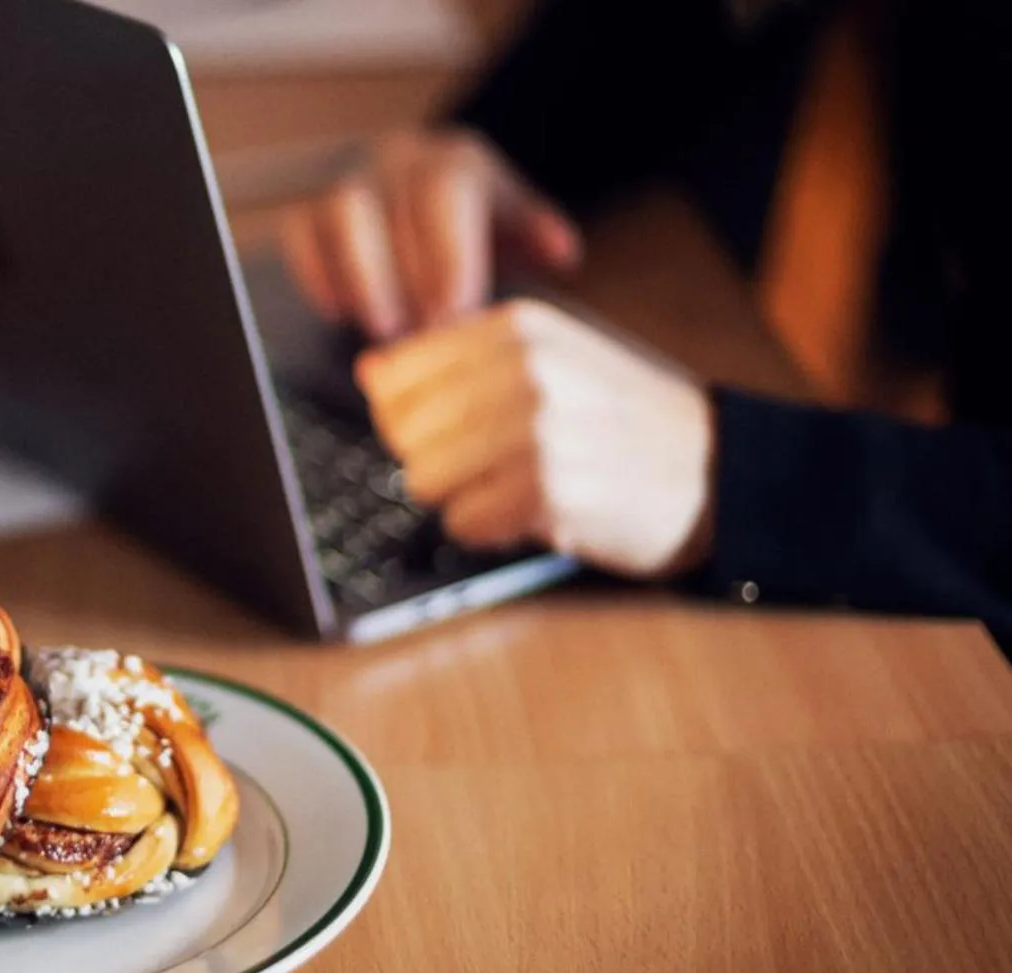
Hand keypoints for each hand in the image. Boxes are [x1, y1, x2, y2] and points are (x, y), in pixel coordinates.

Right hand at [279, 129, 582, 339]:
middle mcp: (394, 158)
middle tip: (418, 336)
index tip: (451, 314)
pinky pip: (299, 232)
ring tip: (383, 330)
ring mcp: (347, 180)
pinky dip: (316, 273)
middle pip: (384, 206)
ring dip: (359, 278)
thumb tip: (563, 250)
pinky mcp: (310, 209)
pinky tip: (340, 312)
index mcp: (452, 159)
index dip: (443, 255)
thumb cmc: (473, 221)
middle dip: (400, 278)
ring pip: (338, 214)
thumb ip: (534, 233)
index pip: (441, 194)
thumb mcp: (514, 221)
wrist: (429, 196)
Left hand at [356, 298, 715, 578]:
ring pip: (423, 478)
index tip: (455, 425)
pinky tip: (533, 513)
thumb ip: (458, 358)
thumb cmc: (621, 420)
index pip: (394, 374)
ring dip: (462, 496)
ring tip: (517, 485)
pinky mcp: (550, 492)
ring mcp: (539, 429)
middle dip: (435, 458)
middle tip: (495, 463)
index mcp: (518, 326)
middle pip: (401, 431)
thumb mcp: (550, 358)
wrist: (718, 472)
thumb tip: (370, 370)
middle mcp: (526, 368)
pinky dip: (489, 529)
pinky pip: (463, 522)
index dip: (409, 415)